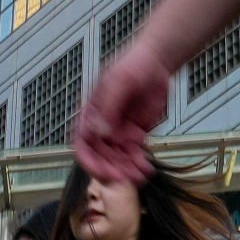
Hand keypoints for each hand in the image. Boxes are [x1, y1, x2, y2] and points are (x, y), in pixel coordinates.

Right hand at [77, 38, 174, 186]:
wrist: (157, 61)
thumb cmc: (133, 65)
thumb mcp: (119, 82)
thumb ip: (109, 106)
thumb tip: (99, 131)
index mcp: (91, 114)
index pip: (82, 144)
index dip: (89, 161)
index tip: (103, 172)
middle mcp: (102, 127)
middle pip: (102, 157)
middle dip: (112, 170)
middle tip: (127, 178)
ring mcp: (119, 132)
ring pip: (118, 160)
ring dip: (127, 171)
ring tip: (141, 175)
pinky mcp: (135, 135)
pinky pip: (134, 155)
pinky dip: (139, 164)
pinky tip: (148, 169)